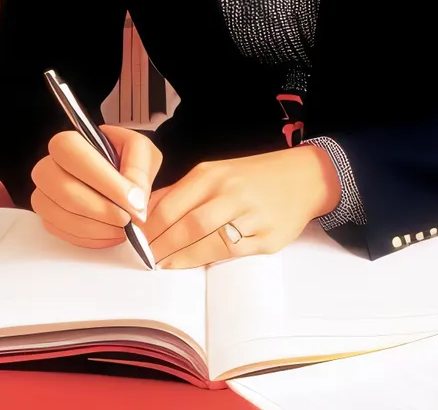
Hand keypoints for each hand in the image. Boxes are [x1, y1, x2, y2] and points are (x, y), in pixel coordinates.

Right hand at [29, 125, 162, 249]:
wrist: (120, 182)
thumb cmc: (126, 161)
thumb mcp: (141, 152)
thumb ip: (139, 168)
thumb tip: (134, 200)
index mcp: (68, 143)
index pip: (72, 153)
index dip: (103, 179)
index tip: (133, 201)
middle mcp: (48, 167)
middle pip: (65, 190)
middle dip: (103, 209)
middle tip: (129, 218)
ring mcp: (44, 195)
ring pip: (64, 216)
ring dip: (99, 227)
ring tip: (124, 228)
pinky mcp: (48, 220)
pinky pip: (65, 234)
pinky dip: (93, 238)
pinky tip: (111, 232)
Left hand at [142, 146, 340, 269]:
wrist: (302, 178)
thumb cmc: (251, 177)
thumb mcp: (216, 173)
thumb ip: (183, 192)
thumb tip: (147, 212)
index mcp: (212, 174)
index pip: (170, 204)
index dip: (149, 226)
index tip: (135, 239)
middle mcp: (230, 192)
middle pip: (187, 225)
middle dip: (161, 246)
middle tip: (145, 258)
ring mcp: (251, 215)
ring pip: (209, 241)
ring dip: (181, 257)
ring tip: (164, 264)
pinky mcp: (267, 237)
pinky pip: (233, 253)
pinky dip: (209, 260)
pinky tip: (194, 263)